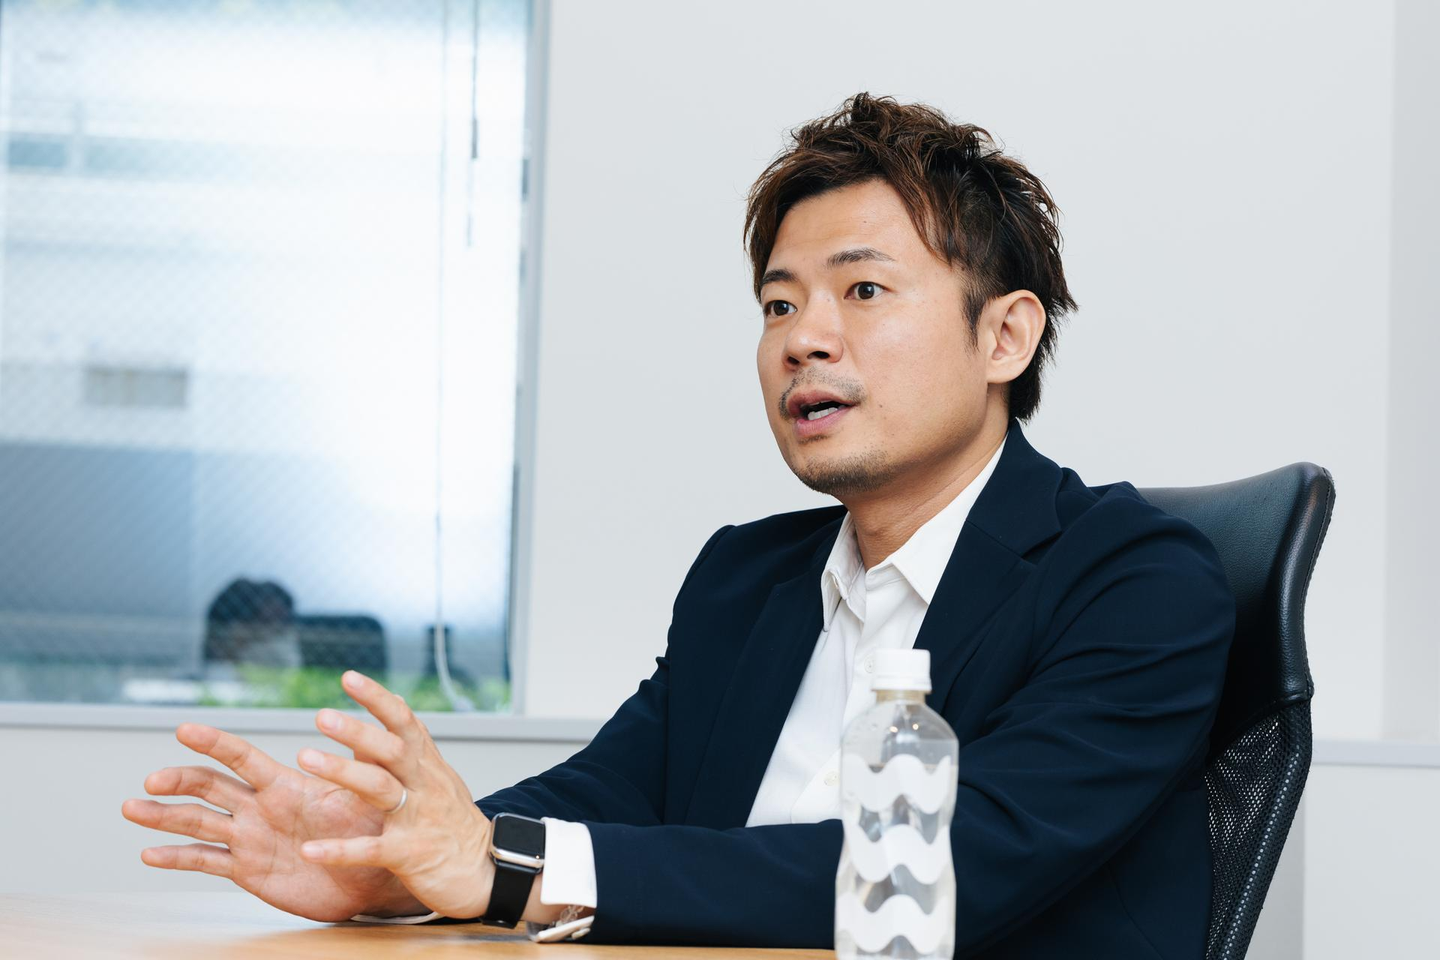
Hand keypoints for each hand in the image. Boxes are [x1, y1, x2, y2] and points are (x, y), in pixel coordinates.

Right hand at [122, 722, 425, 921]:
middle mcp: (261, 807)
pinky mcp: (248, 870)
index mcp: (286, 785)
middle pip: (211, 786)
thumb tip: (371, 728)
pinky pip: (207, 862)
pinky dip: (177, 858)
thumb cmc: (374, 829)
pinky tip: (149, 854)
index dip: (216, 743)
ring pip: (199, 822)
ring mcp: (250, 837)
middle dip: (180, 781)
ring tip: (130, 808)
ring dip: (164, 816)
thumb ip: (363, 766)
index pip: (244, 758)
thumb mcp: (370, 795)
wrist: (372, 876)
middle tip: (152, 780)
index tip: (185, 728)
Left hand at [295, 670, 497, 919]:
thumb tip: (395, 696)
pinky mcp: (410, 854)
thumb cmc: (455, 822)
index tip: (348, 677)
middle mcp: (424, 785)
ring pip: (379, 788)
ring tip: (305, 757)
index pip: (404, 722)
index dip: (378, 699)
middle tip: (322, 716)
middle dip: (357, 731)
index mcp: (428, 765)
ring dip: (342, 770)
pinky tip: (309, 850)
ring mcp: (417, 818)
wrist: (488, 871)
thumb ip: (412, 741)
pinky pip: (371, 849)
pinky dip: (339, 850)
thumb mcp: (438, 776)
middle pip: (391, 750)